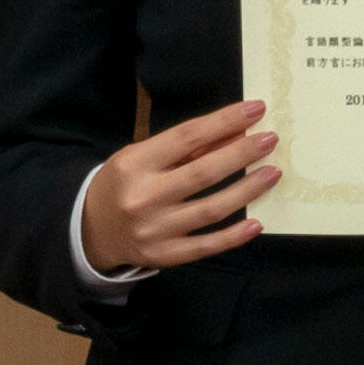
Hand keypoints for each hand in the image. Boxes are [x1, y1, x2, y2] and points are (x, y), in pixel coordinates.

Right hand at [81, 97, 272, 275]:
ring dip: (247, 191)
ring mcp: (153, 229)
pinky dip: (233, 236)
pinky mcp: (163, 255)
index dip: (223, 121)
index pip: (186, 137)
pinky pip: (206, 246)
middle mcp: (143, 197)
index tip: (255, 109)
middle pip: (202, 173)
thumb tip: (235, 131)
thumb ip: (185, 148)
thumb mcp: (142, 157)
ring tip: (272, 173)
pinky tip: (257, 223)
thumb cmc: (125, 184)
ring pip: (211, 209)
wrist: (90, 229)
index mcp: (134, 164)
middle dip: (241, 154)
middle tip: (270, 140)